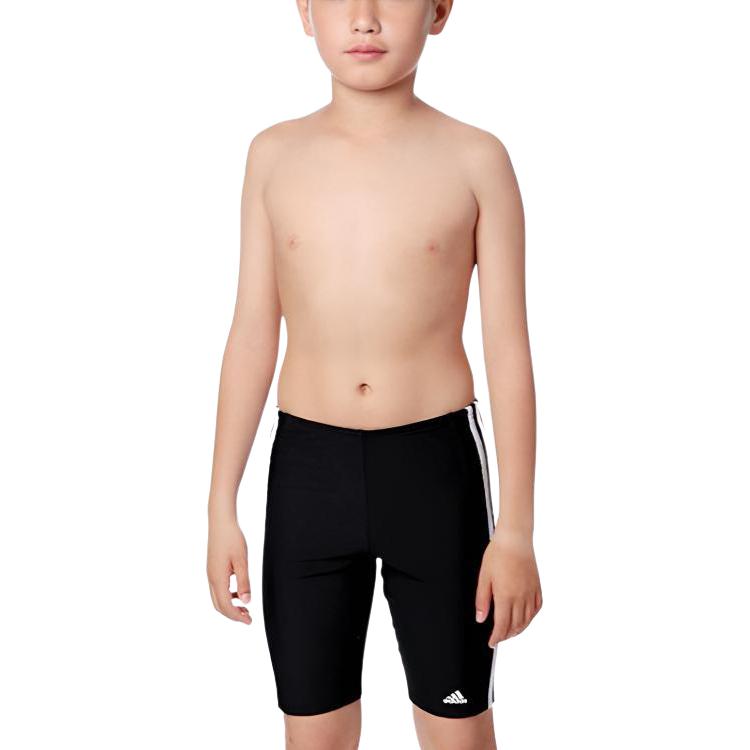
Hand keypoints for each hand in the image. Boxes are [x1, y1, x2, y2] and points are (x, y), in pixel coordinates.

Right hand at [207, 517, 251, 624]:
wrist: (221, 522)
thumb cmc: (232, 539)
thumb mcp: (242, 561)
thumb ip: (244, 582)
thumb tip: (247, 602)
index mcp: (218, 578)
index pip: (226, 606)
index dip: (237, 617)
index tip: (249, 621)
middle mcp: (212, 578)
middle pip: (219, 606)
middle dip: (233, 615)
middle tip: (248, 618)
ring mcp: (211, 574)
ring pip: (218, 598)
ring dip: (230, 606)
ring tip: (245, 608)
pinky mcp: (213, 569)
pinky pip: (218, 589)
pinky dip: (228, 596)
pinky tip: (239, 592)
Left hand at [475, 526, 541, 645]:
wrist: (515, 540)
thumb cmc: (497, 554)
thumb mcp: (484, 577)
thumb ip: (482, 600)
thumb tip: (481, 619)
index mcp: (506, 596)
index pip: (502, 626)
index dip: (496, 638)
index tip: (492, 643)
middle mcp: (521, 597)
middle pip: (515, 626)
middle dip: (506, 635)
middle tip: (499, 637)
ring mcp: (530, 593)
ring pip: (527, 620)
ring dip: (519, 629)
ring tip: (510, 631)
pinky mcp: (537, 587)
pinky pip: (536, 608)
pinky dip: (531, 617)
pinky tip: (525, 618)